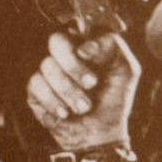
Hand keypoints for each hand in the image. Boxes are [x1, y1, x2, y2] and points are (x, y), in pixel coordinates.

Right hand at [26, 30, 140, 151]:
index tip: (91, 58)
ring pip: (47, 66)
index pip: (75, 27)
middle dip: (73, 65)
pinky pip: (36, 85)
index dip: (82, 42)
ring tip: (84, 107)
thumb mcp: (126, 70)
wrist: (100, 134)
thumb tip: (83, 48)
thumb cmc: (114, 101)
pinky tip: (65, 113)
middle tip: (91, 84)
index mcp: (85, 45)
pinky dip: (53, 101)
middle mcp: (65, 55)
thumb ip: (112, 47)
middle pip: (56, 41)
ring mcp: (49, 71)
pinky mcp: (36, 90)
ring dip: (68, 91)